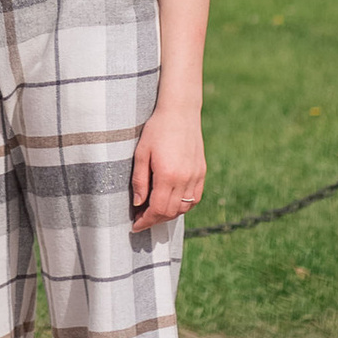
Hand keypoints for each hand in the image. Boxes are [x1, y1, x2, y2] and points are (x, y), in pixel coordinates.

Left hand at [132, 99, 204, 229]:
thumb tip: (139, 204)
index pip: (158, 209)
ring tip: (154, 211)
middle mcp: (185, 179)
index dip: (146, 221)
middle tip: (141, 219)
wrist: (180, 111)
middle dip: (155, 220)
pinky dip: (184, 206)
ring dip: (169, 214)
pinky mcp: (202, 172)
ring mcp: (196, 176)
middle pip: (171, 212)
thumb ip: (140, 181)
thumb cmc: (157, 129)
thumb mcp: (141, 153)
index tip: (135, 225)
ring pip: (184, 208)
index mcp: (168, 175)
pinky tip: (173, 203)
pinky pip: (195, 198)